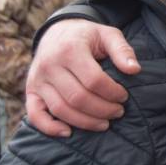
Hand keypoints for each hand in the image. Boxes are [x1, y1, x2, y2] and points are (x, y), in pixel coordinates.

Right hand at [25, 19, 139, 136]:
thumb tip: (135, 70)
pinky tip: (69, 132)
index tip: (124, 97)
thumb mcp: (108, 34)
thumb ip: (122, 50)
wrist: (57, 32)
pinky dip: (49, 127)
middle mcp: (50, 66)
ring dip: (85, 121)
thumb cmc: (87, 36)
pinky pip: (35, 115)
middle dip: (103, 110)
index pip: (94, 80)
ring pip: (60, 109)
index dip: (112, 92)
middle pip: (78, 98)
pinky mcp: (30, 91)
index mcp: (70, 50)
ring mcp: (37, 80)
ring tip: (105, 123)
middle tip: (119, 112)